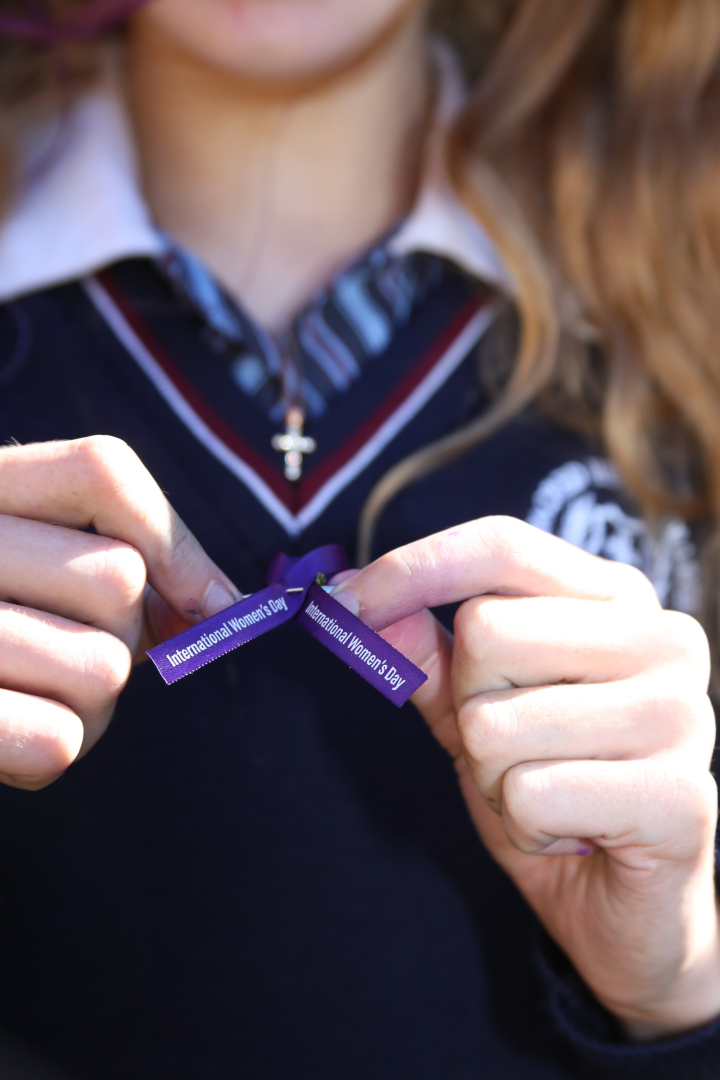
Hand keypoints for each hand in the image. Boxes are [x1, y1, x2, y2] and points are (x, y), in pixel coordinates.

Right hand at [0, 436, 239, 789]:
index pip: (102, 472)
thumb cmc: (3, 643)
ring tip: (30, 702)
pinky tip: (8, 744)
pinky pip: (57, 739)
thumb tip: (223, 606)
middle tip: (63, 662)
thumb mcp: (43, 581)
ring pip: (103, 667)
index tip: (211, 604)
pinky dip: (49, 752)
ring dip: (90, 707)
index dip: (172, 542)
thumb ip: (118, 573)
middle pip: (119, 579)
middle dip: (121, 638)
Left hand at [333, 517, 719, 1038]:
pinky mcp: (679, 798)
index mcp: (619, 599)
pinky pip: (530, 793)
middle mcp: (665, 639)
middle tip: (517, 751)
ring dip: (494, 777)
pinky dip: (524, 826)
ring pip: (495, 721)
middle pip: (485, 631)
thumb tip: (357, 597)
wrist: (629, 905)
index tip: (344, 600)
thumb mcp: (477, 710)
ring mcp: (682, 716)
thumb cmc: (555, 790)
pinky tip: (571, 834)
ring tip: (549, 796)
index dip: (415, 568)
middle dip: (468, 707)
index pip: (504, 546)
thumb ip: (428, 653)